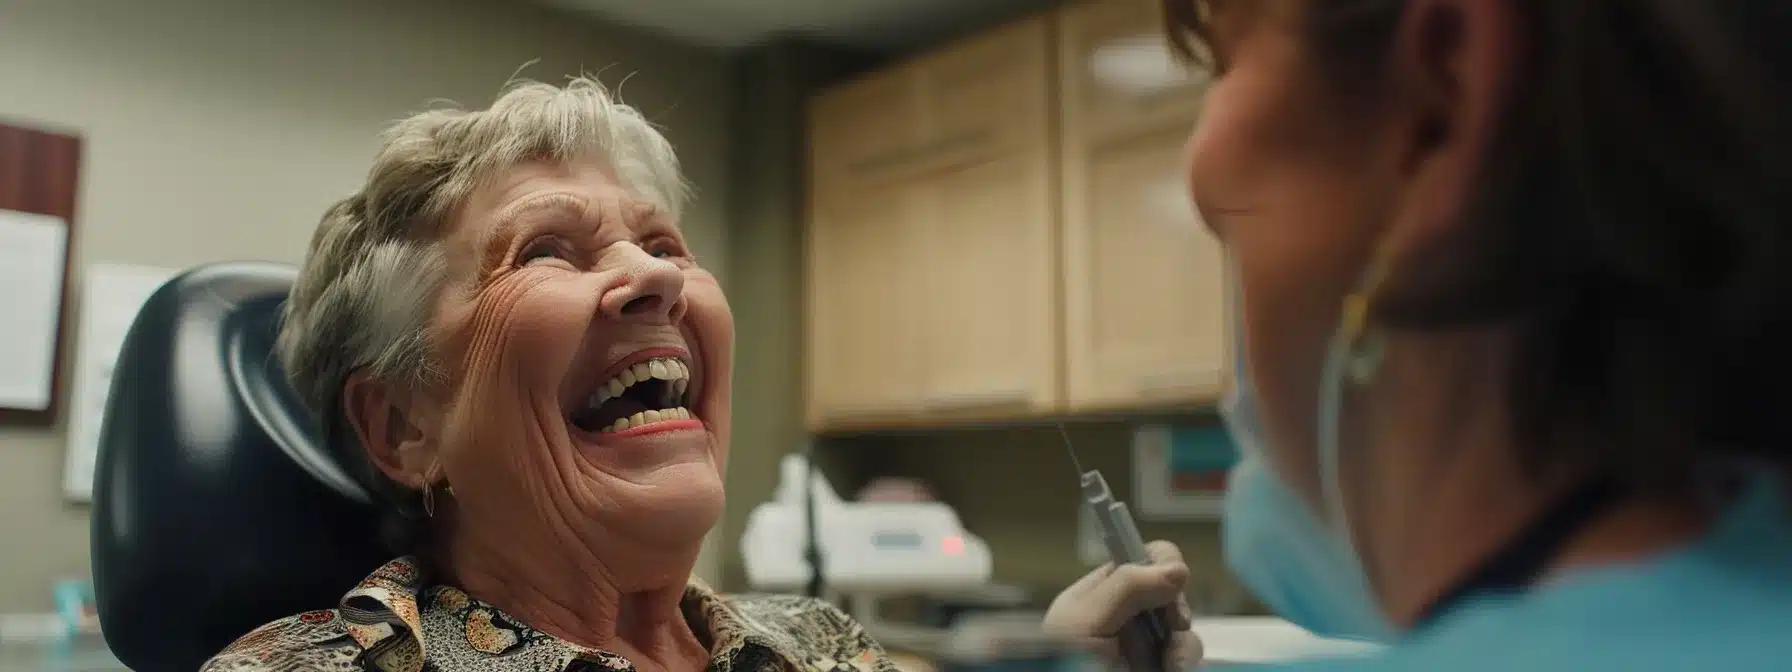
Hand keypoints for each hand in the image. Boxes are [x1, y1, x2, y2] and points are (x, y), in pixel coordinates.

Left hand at [1043, 540, 1202, 669]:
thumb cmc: (1064, 667)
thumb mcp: (1083, 624)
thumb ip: (1126, 589)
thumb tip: (1177, 568)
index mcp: (1098, 596)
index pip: (1137, 559)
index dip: (1159, 562)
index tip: (1169, 579)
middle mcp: (1125, 617)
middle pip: (1171, 591)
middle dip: (1176, 606)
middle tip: (1172, 623)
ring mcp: (1145, 647)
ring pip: (1185, 628)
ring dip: (1185, 643)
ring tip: (1172, 664)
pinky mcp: (1161, 668)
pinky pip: (1189, 658)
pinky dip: (1188, 663)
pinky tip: (1173, 671)